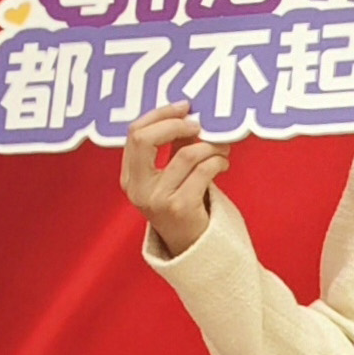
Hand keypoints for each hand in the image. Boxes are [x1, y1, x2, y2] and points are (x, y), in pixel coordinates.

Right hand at [119, 102, 236, 255]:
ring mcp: (157, 200)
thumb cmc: (182, 204)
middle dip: (176, 124)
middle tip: (200, 124)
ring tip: (222, 147)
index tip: (184, 107)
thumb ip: (173, 145)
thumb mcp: (170, 174)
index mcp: (130, 177)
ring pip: (185, 154)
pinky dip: (218, 162)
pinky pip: (203, 171)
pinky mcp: (180, 207)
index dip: (159, 114)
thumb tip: (189, 113)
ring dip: (209, 146)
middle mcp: (138, 189)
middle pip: (145, 139)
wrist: (192, 247)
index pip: (134, 133)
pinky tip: (223, 164)